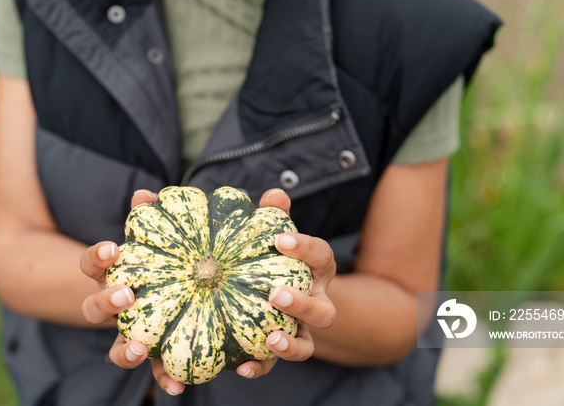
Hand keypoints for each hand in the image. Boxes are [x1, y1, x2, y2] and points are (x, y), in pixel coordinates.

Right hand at [81, 190, 186, 395]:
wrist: (141, 299)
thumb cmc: (153, 262)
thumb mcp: (150, 240)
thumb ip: (150, 218)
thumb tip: (144, 194)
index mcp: (111, 276)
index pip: (92, 264)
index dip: (98, 257)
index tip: (113, 247)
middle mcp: (113, 307)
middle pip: (94, 309)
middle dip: (106, 303)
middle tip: (126, 294)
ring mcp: (128, 333)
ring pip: (115, 347)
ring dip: (124, 351)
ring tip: (137, 349)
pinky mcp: (151, 355)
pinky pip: (153, 370)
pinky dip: (163, 379)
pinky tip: (179, 386)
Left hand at [235, 188, 336, 379]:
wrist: (287, 298)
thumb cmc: (277, 259)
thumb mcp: (278, 236)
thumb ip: (275, 216)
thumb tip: (275, 194)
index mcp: (317, 272)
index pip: (321, 257)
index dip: (305, 248)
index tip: (281, 240)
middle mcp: (316, 303)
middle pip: (322, 310)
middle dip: (302, 304)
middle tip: (275, 293)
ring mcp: (302, 331)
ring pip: (307, 345)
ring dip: (290, 344)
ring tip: (270, 337)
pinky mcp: (282, 350)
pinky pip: (274, 365)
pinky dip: (260, 368)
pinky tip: (240, 367)